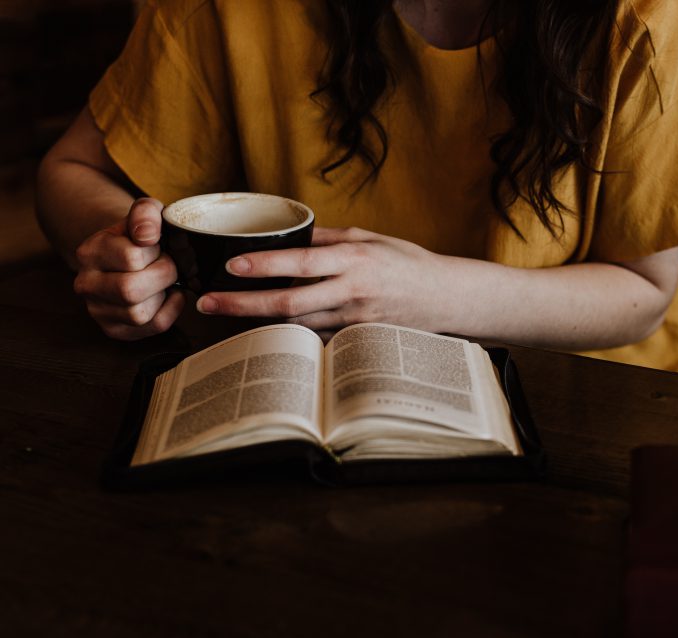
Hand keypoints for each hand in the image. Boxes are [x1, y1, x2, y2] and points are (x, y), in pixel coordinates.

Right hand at [73, 197, 184, 339]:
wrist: (127, 255)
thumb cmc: (139, 236)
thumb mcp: (144, 214)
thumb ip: (146, 213)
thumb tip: (147, 236)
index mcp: (89, 252)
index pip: (131, 257)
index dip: (155, 252)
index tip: (157, 246)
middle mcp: (86, 284)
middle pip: (130, 290)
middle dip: (162, 275)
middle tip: (168, 265)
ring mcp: (98, 311)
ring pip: (139, 314)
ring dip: (163, 295)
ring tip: (163, 280)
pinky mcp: (115, 329)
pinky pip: (152, 327)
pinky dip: (171, 310)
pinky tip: (169, 295)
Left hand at [195, 227, 456, 332]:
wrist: (445, 298)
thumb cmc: (408, 263)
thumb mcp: (370, 237)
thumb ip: (328, 237)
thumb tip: (288, 233)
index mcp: (354, 259)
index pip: (301, 261)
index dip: (264, 265)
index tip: (232, 266)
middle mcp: (352, 291)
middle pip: (289, 302)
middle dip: (243, 304)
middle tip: (207, 304)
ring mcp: (354, 320)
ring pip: (297, 325)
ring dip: (258, 323)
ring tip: (224, 317)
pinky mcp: (356, 339)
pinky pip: (315, 339)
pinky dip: (289, 335)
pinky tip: (264, 332)